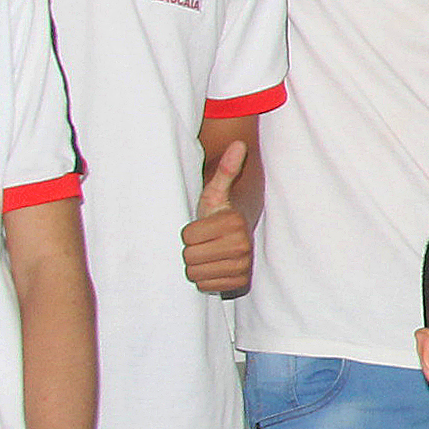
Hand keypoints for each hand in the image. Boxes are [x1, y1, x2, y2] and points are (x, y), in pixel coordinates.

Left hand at [180, 144, 252, 295]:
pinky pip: (206, 286)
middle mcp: (241, 246)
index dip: (188, 232)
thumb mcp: (216, 191)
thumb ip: (225, 169)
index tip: (202, 227)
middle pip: (189, 257)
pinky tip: (214, 267)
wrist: (239, 235)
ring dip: (197, 265)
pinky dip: (206, 279)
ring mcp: (242, 266)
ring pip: (195, 273)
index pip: (187, 237)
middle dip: (192, 249)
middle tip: (204, 242)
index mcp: (233, 223)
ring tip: (208, 254)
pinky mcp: (239, 283)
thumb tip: (238, 142)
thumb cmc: (220, 212)